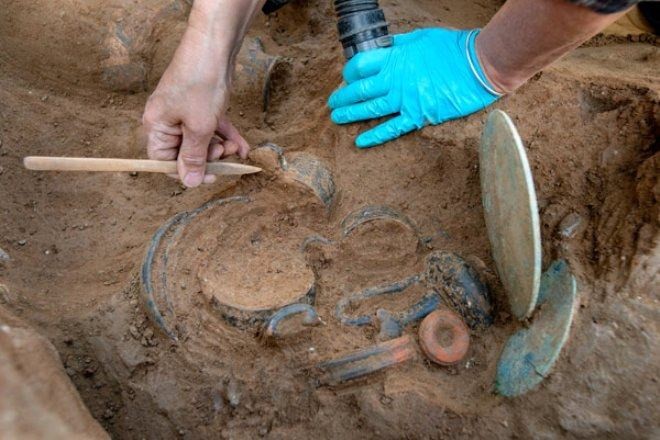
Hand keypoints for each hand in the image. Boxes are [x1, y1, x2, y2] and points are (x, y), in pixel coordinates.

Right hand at [143, 27, 248, 187]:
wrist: (214, 47)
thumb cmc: (200, 84)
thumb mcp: (198, 127)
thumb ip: (194, 157)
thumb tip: (189, 182)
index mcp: (157, 126)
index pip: (164, 161)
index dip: (186, 172)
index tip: (210, 176)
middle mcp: (167, 121)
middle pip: (186, 152)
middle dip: (209, 157)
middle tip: (225, 154)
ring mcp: (184, 112)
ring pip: (201, 140)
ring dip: (221, 148)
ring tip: (236, 148)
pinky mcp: (201, 105)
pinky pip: (211, 128)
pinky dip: (226, 136)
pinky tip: (243, 146)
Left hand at [328, 28, 500, 147]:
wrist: (480, 66)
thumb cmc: (453, 48)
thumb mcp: (421, 37)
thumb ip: (399, 45)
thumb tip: (384, 47)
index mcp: (395, 58)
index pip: (360, 65)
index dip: (349, 72)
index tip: (346, 76)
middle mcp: (395, 80)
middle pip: (360, 89)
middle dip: (343, 96)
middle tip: (333, 102)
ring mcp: (405, 100)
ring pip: (370, 109)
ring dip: (350, 114)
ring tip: (337, 118)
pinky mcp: (418, 116)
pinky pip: (392, 129)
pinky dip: (374, 136)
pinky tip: (360, 142)